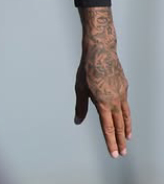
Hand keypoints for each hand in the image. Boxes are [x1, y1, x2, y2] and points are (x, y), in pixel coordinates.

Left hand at [74, 8, 131, 157]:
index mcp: (103, 103)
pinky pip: (126, 105)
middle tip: (122, 153)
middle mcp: (115, 101)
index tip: (114, 153)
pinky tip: (125, 118)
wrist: (101, 52)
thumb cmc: (87, 69)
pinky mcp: (124, 87)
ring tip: (127, 139)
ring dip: (126, 129)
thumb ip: (80, 106)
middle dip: (120, 140)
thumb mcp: (80, 88)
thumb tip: (78, 120)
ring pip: (125, 116)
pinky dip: (126, 115)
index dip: (111, 142)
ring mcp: (122, 94)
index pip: (108, 128)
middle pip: (119, 125)